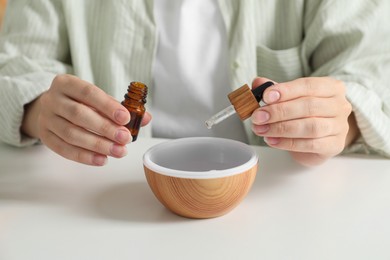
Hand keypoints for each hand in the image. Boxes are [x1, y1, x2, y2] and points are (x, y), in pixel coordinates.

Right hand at [21, 74, 151, 165]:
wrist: (50, 109)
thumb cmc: (80, 102)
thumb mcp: (97, 99)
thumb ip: (121, 107)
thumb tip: (145, 118)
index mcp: (66, 83)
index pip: (88, 93)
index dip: (108, 106)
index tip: (126, 118)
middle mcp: (53, 99)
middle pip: (79, 115)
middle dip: (105, 128)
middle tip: (125, 138)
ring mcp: (46, 119)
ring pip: (71, 134)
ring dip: (98, 145)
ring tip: (119, 151)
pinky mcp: (45, 136)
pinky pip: (64, 149)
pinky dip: (84, 156)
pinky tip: (102, 159)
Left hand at [251, 77, 357, 165]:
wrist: (318, 139)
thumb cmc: (304, 114)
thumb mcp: (289, 98)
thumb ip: (274, 90)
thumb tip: (258, 82)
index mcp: (331, 87)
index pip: (308, 85)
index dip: (286, 91)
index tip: (266, 96)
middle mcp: (339, 105)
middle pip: (309, 106)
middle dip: (279, 111)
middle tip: (259, 117)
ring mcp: (340, 126)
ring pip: (310, 127)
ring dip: (281, 128)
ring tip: (262, 130)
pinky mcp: (334, 145)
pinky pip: (310, 144)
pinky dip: (288, 143)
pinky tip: (272, 140)